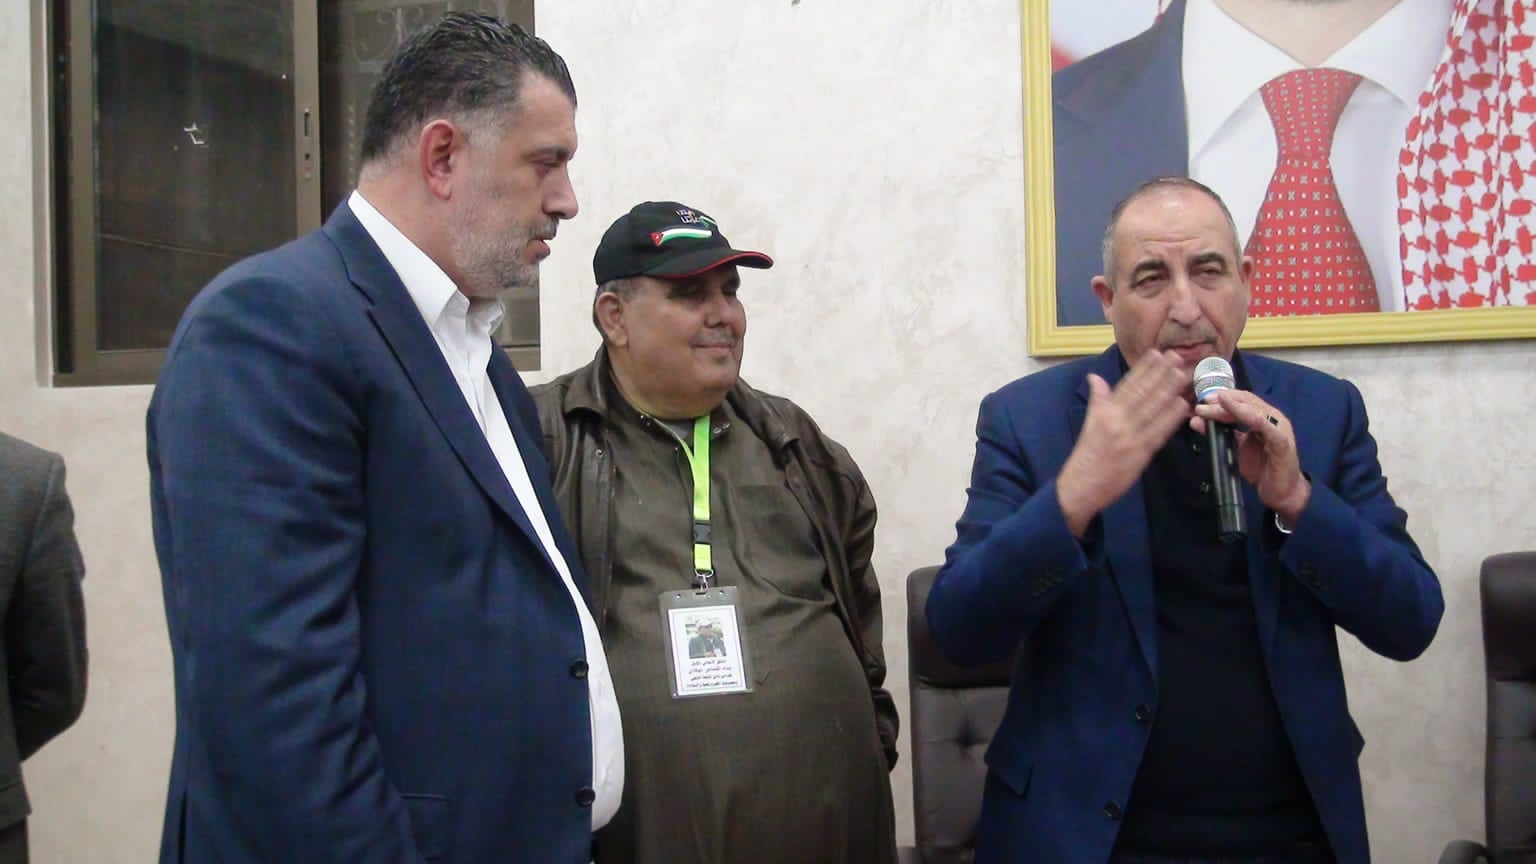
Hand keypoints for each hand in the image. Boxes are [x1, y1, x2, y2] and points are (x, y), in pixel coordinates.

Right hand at [1057, 350, 1190, 536]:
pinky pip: (1158, 432)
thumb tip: (1094, 377)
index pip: (1127, 385)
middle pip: (1142, 393)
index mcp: (1103, 411)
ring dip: (1169, 391)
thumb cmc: (1087, 455)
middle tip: (1176, 356)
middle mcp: (1117, 420)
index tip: (1156, 353)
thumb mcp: (1088, 423)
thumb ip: (1097, 400)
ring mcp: (1130, 437)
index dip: (1143, 369)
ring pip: (1153, 409)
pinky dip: (1170, 418)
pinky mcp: (1140, 454)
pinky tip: (1181, 405)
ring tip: (1182, 374)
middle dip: (1160, 373)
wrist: (1081, 486)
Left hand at [1191, 390, 1310, 523]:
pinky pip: (1265, 425)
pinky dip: (1249, 415)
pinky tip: (1237, 411)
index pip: (1241, 400)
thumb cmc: (1262, 467)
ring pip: (1253, 409)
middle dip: (1222, 400)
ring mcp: (1278, 427)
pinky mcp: (1281, 441)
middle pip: (1245, 401)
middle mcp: (1271, 417)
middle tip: (1201, 402)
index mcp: (1262, 417)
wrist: (1282, 491)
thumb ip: (1220, 433)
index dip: (1221, 397)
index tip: (1201, 399)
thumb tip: (1197, 421)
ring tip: (1211, 406)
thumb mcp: (1235, 447)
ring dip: (1230, 406)